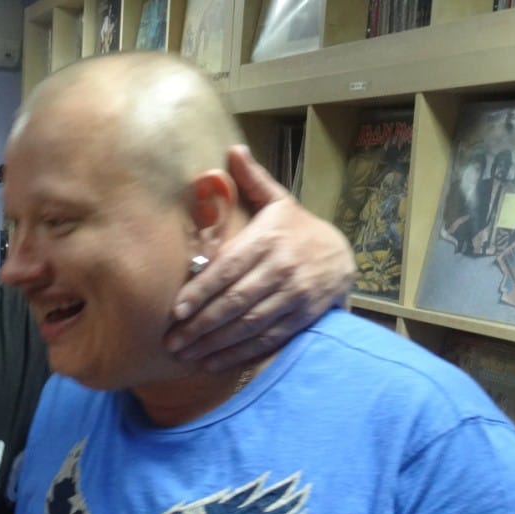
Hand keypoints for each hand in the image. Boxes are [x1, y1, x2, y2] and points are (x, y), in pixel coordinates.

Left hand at [166, 145, 355, 370]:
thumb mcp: (279, 201)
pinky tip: (213, 362)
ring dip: (214, 344)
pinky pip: (266, 340)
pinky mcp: (301, 318)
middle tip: (171, 342)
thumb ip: (252, 180)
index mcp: (268, 240)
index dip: (201, 292)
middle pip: (234, 303)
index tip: (176, 310)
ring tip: (186, 356)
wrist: (342, 256)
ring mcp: (293, 297)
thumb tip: (232, 149)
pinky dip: (238, 355)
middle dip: (200, 326)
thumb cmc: (297, 229)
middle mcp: (281, 270)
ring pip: (248, 326)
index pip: (228, 270)